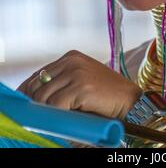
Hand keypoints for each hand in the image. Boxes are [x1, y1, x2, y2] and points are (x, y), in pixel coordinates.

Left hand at [17, 50, 142, 119]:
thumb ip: (62, 82)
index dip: (29, 90)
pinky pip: (57, 105)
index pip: (39, 74)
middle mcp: (72, 61)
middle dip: (34, 102)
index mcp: (71, 56)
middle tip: (38, 115)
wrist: (129, 100)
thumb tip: (37, 97)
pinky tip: (63, 118)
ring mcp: (77, 73)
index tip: (25, 104)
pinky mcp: (82, 88)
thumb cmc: (105, 95)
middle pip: (39, 84)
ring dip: (46, 111)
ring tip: (53, 118)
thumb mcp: (81, 81)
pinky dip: (56, 115)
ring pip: (45, 96)